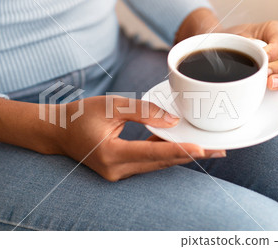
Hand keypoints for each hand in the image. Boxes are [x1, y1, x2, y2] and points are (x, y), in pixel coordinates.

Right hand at [0, 96, 225, 181]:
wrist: (58, 132)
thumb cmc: (80, 115)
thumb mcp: (110, 105)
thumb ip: (142, 111)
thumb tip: (171, 120)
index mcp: (110, 154)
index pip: (151, 153)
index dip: (178, 151)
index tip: (202, 149)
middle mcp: (116, 169)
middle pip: (160, 163)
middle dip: (190, 156)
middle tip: (218, 150)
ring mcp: (118, 173)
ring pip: (157, 164)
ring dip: (181, 156)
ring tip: (208, 150)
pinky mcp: (121, 170)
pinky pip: (148, 162)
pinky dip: (166, 154)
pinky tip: (183, 146)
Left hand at [176, 8, 277, 89]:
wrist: (225, 47)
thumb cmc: (231, 39)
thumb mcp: (234, 35)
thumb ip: (243, 40)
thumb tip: (254, 46)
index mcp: (275, 30)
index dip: (275, 51)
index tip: (264, 57)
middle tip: (267, 75)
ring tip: (271, 84)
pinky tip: (271, 89)